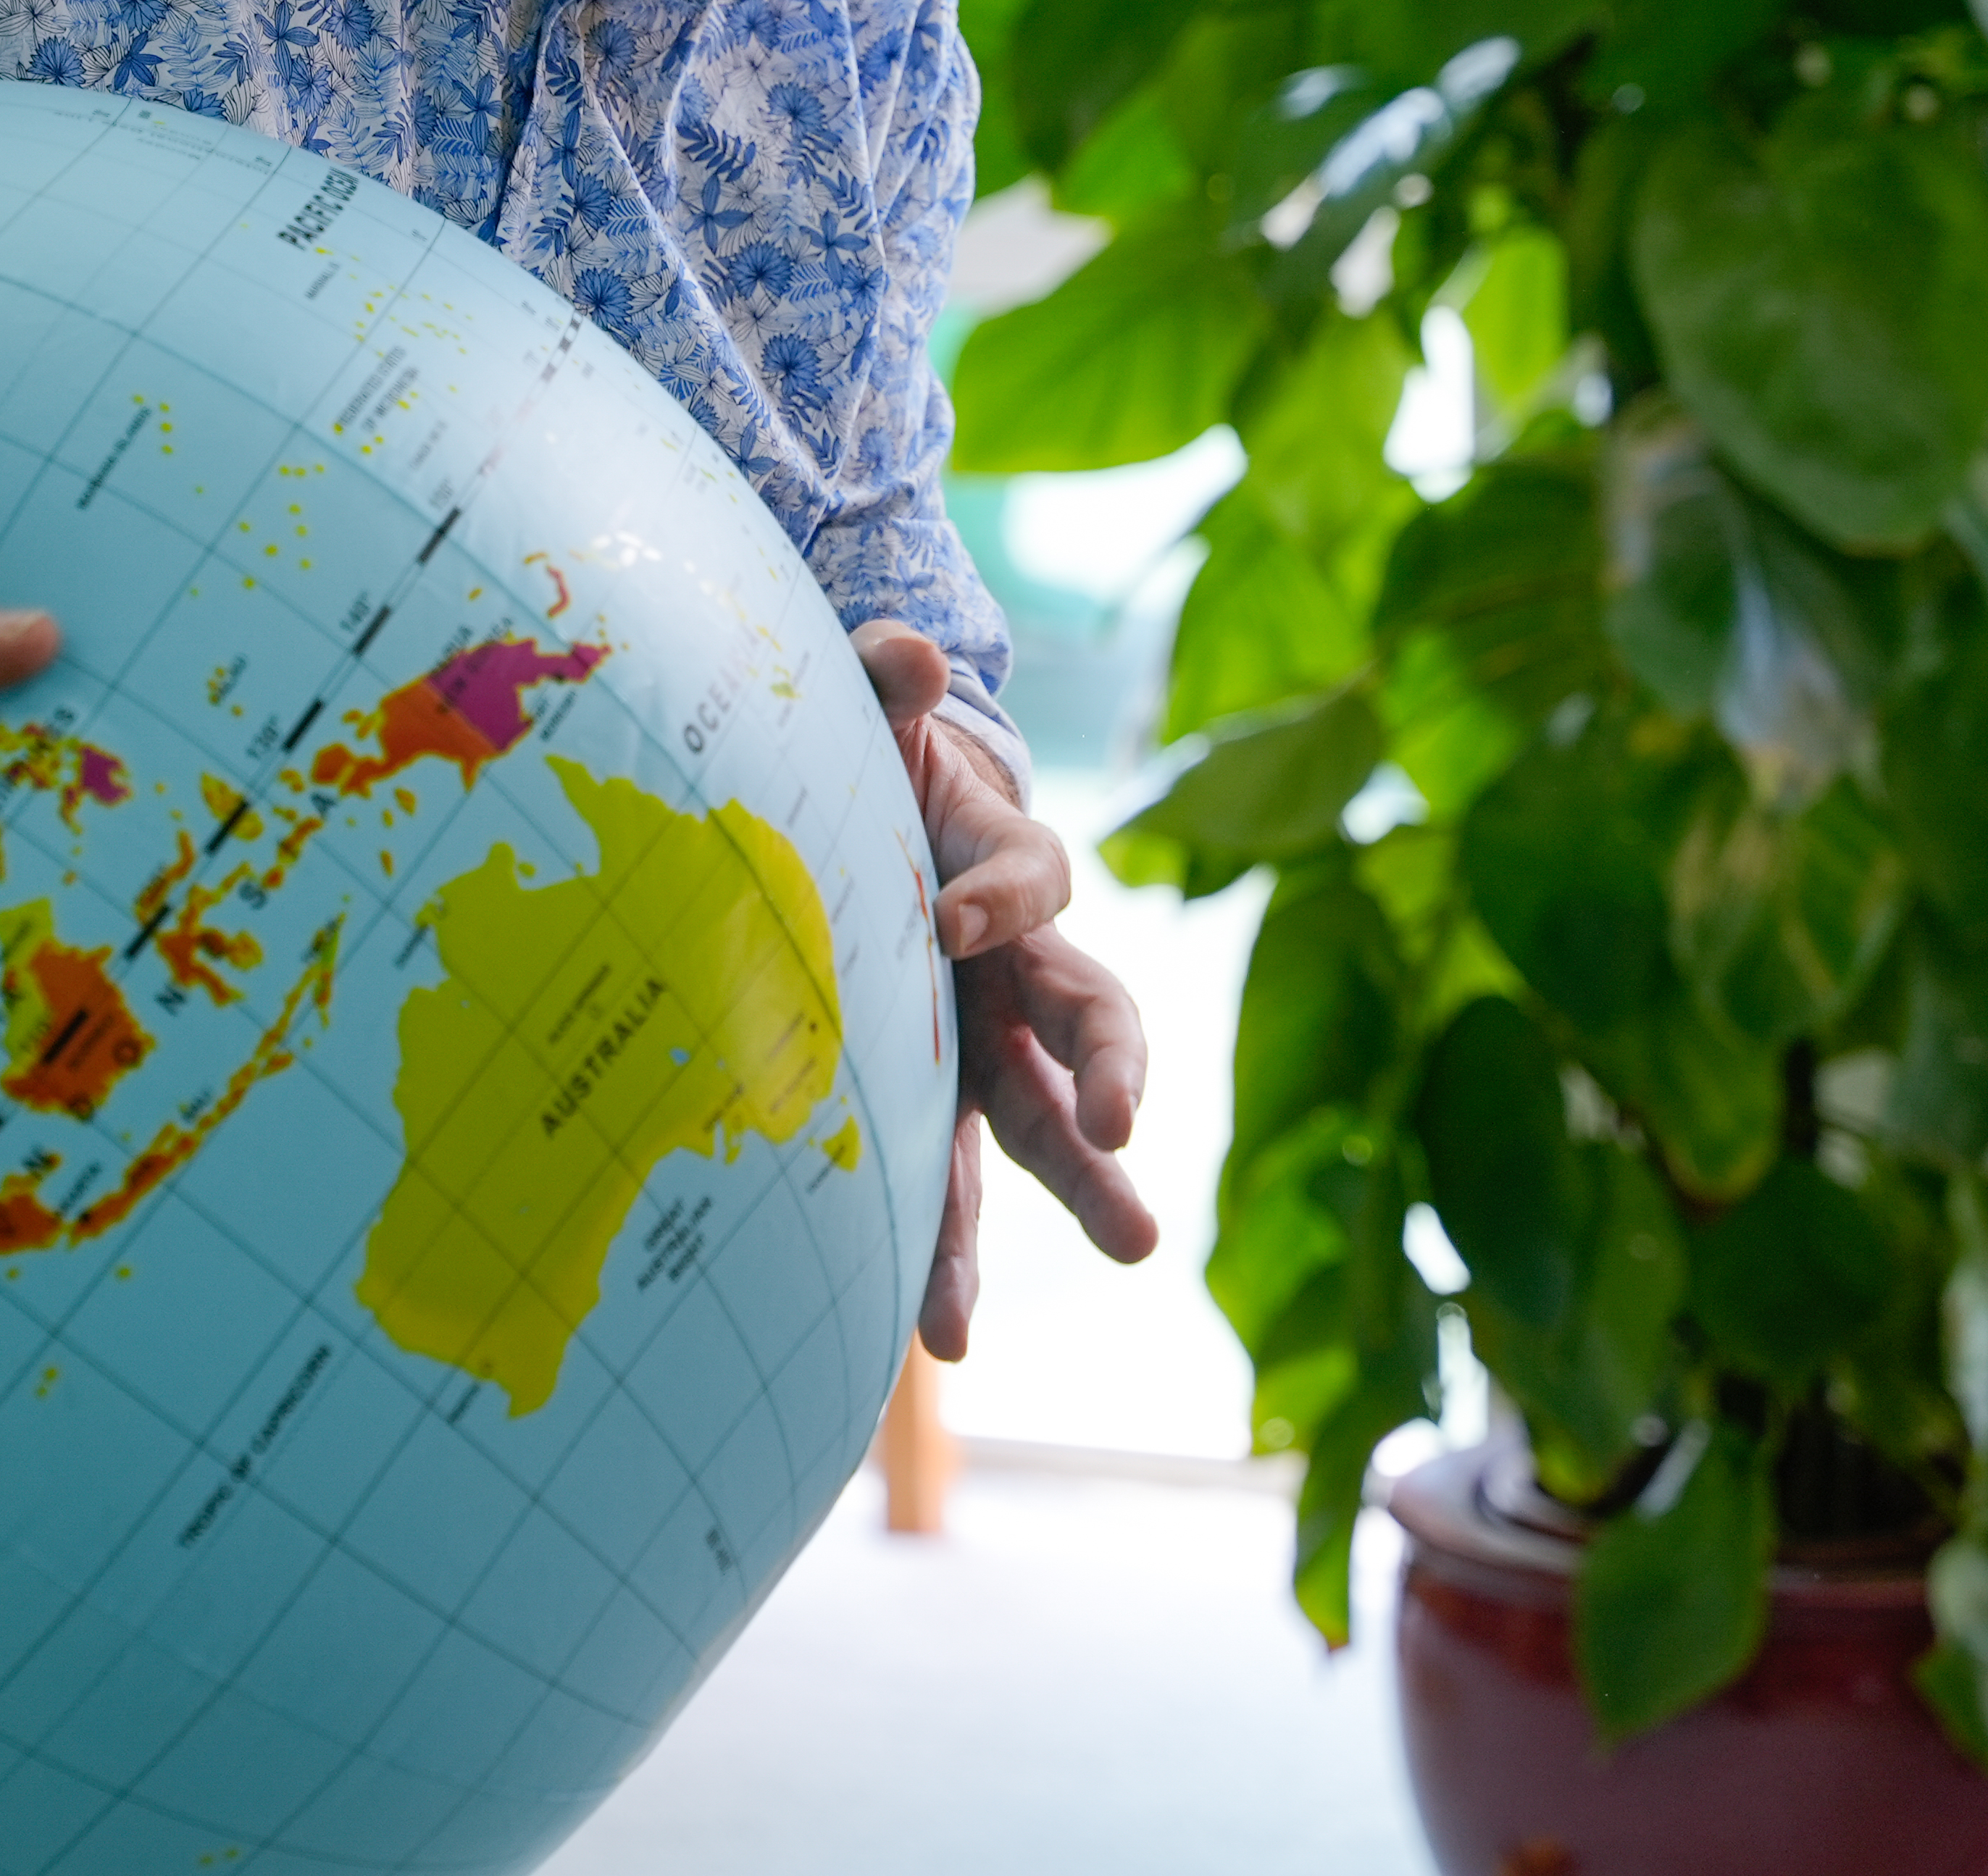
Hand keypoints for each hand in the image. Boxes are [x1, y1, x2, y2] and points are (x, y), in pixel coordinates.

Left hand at [851, 621, 1159, 1362]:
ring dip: (1083, 1184)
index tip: (947, 919)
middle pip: (1089, 1015)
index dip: (998, 895)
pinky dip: (944, 1258)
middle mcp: (1014, 966)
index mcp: (999, 864)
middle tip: (1127, 1127)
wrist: (855, 830)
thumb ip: (880, 682)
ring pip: (1046, 1121)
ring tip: (1133, 1245)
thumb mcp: (866, 718)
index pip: (1030, 877)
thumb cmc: (868, 765)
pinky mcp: (932, 1107)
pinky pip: (950, 1186)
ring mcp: (980, 1046)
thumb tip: (904, 648)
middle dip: (1113, 1070)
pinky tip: (934, 1339)